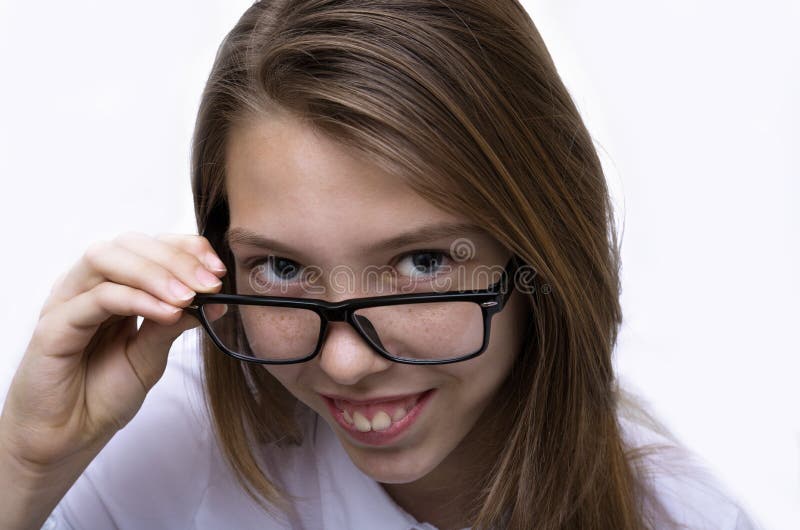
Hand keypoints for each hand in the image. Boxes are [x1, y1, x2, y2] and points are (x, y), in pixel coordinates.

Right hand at [0, 232, 226, 475]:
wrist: (69, 437)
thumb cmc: (103, 394)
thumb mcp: (152, 354)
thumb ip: (177, 323)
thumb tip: (217, 300)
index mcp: (113, 285)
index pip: (149, 245)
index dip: (186, 249)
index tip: (218, 270)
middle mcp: (87, 286)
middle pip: (129, 244)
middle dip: (176, 259)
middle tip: (209, 283)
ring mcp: (67, 302)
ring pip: (107, 259)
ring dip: (155, 273)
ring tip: (188, 298)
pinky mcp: (53, 327)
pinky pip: (95, 299)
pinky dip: (136, 299)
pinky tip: (166, 313)